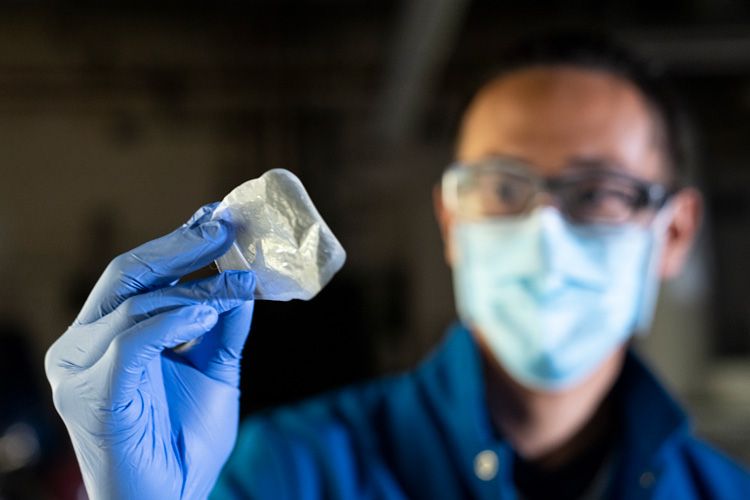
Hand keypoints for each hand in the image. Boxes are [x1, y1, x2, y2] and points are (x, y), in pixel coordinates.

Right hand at [46, 204, 255, 499]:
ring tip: (237, 283)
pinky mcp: (91, 394)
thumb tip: (243, 279)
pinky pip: (134, 340)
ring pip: (135, 303)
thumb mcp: (214, 368)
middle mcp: (80, 346)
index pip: (136, 275)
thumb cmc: (185, 440)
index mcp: (104, 336)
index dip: (175, 242)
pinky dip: (175, 320)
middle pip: (127, 275)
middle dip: (180, 246)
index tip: (215, 218)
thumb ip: (224, 324)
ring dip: (193, 289)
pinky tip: (210, 313)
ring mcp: (79, 370)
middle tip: (224, 227)